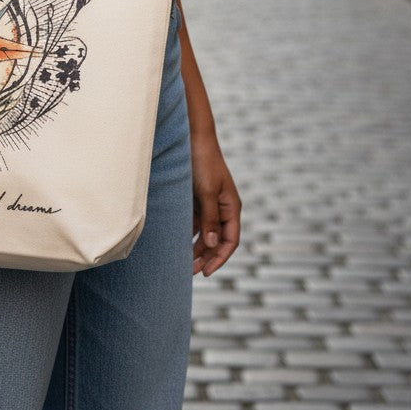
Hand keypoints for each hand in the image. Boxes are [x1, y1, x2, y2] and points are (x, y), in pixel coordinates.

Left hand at [191, 132, 240, 275]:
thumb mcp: (207, 192)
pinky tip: (179, 242)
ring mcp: (210, 204)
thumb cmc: (203, 162)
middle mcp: (223, 208)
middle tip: (191, 271)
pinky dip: (189, 233)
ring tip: (184, 261)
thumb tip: (213, 244)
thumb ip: (210, 218)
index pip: (230, 240)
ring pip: (206, 233)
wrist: (193, 138)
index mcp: (231, 207)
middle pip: (218, 240)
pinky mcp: (198, 198)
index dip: (220, 257)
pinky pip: (196, 222)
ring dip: (197, 247)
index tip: (207, 272)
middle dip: (206, 256)